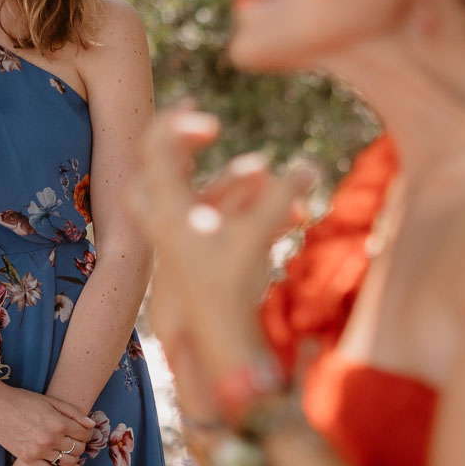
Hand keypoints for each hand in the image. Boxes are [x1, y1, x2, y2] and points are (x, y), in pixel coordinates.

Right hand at [0, 383, 92, 465]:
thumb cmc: (24, 400)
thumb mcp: (51, 401)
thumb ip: (74, 413)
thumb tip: (92, 425)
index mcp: (58, 423)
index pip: (84, 434)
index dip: (87, 432)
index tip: (83, 431)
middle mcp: (50, 439)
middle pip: (78, 448)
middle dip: (81, 444)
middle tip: (77, 440)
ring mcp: (39, 451)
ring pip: (68, 461)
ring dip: (74, 457)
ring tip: (71, 450)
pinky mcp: (28, 460)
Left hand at [129, 103, 315, 379]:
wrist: (213, 349)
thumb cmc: (227, 292)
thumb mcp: (254, 237)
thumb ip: (280, 199)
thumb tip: (308, 166)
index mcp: (167, 209)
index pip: (156, 148)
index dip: (178, 122)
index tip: (210, 116)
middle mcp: (167, 222)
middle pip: (156, 169)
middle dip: (182, 143)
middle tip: (206, 125)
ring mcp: (181, 241)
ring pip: (194, 196)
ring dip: (234, 183)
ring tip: (267, 177)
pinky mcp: (201, 259)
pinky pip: (219, 222)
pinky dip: (247, 211)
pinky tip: (286, 218)